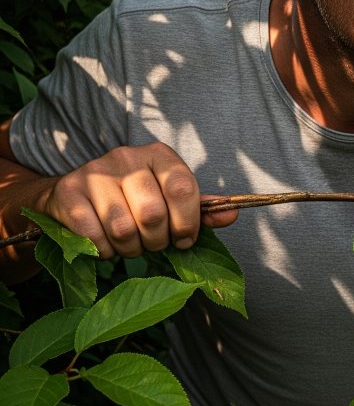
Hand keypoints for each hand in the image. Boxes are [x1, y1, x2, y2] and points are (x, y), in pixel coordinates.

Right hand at [38, 143, 236, 259]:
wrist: (73, 195)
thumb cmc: (132, 199)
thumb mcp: (169, 198)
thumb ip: (201, 208)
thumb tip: (233, 214)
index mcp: (159, 155)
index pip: (183, 189)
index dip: (188, 222)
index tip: (184, 240)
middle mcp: (127, 157)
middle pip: (153, 214)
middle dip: (157, 241)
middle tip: (153, 244)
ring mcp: (94, 172)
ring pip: (123, 229)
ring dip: (131, 249)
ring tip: (131, 245)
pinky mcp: (68, 192)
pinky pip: (94, 237)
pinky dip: (104, 251)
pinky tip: (106, 244)